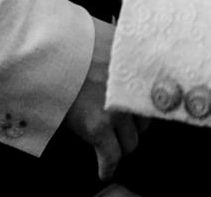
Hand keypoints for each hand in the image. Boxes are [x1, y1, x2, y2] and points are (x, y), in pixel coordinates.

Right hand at [63, 26, 141, 177]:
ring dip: (120, 143)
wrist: (52, 47)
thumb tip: (128, 71)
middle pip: (144, 124)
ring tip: (107, 142)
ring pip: (130, 142)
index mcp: (141, 71)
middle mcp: (134, 93)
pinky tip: (104, 171)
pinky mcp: (98, 127)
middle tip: (118, 127)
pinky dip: (107, 167)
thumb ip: (127, 60)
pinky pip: (110, 156)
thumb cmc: (78, 40)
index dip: (147, 112)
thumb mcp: (114, 41)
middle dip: (132, 127)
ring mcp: (118, 111)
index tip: (144, 118)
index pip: (157, 103)